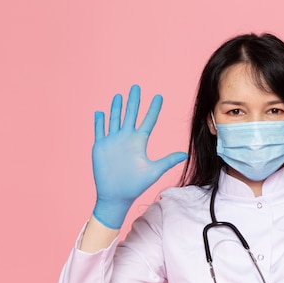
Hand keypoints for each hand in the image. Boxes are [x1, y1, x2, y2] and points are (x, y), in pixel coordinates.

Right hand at [92, 85, 187, 228]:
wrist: (116, 195)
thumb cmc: (135, 185)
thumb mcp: (154, 171)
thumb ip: (168, 161)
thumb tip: (185, 154)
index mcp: (139, 141)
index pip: (148, 121)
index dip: (153, 109)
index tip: (159, 97)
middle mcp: (126, 138)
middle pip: (130, 114)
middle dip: (133, 101)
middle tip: (136, 87)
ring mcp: (113, 141)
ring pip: (114, 119)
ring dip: (116, 108)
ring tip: (119, 95)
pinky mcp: (101, 146)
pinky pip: (99, 131)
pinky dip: (99, 121)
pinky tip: (100, 112)